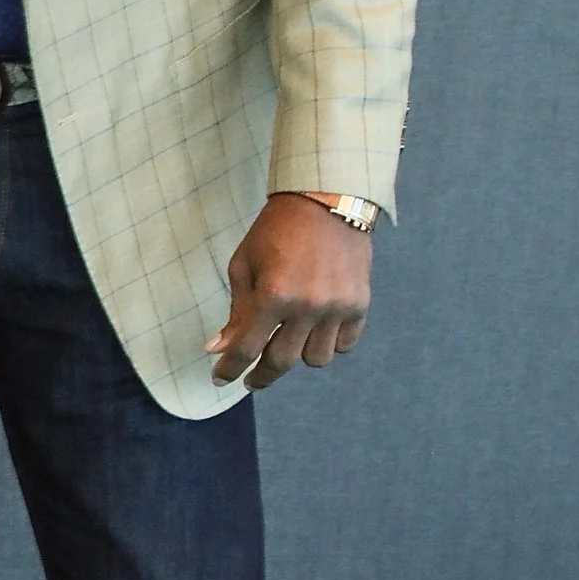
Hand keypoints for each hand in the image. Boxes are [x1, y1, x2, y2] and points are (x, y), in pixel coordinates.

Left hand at [206, 194, 372, 389]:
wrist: (325, 201)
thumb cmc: (275, 231)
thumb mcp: (244, 265)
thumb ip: (236, 311)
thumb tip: (218, 349)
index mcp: (273, 294)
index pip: (247, 349)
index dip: (229, 369)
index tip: (220, 379)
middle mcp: (308, 305)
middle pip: (281, 362)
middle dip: (261, 375)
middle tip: (251, 378)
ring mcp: (338, 306)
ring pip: (316, 359)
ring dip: (298, 356)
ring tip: (288, 343)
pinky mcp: (360, 303)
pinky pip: (345, 344)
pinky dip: (329, 343)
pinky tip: (316, 331)